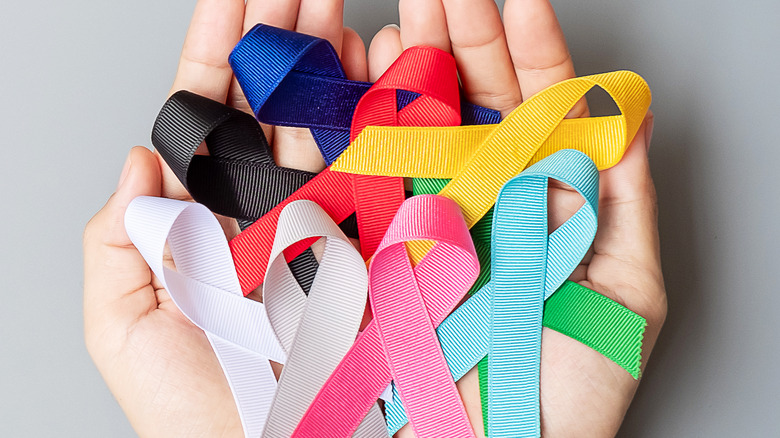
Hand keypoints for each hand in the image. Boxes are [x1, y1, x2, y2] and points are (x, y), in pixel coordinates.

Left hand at [83, 1, 363, 435]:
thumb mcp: (124, 326)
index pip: (209, 116)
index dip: (219, 53)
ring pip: (330, 132)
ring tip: (343, 19)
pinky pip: (380, 180)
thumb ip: (114, 239)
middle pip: (275, 110)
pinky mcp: (373, 252)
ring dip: (336, 72)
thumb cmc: (192, 411)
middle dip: (287, 43)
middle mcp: (267, 214)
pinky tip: (388, 81)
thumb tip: (137, 152)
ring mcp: (325, 227)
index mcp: (206, 219)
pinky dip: (387, 128)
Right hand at [364, 1, 664, 435]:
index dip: (527, 50)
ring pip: (410, 129)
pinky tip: (357, 82)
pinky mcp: (371, 251)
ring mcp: (420, 220)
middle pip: (466, 104)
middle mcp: (477, 202)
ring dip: (406, 68)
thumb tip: (628, 120)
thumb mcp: (624, 294)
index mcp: (537, 203)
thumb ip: (626, 205)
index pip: (534, 108)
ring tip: (399, 19)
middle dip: (456, 35)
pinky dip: (354, 130)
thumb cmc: (566, 392)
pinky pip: (359, 178)